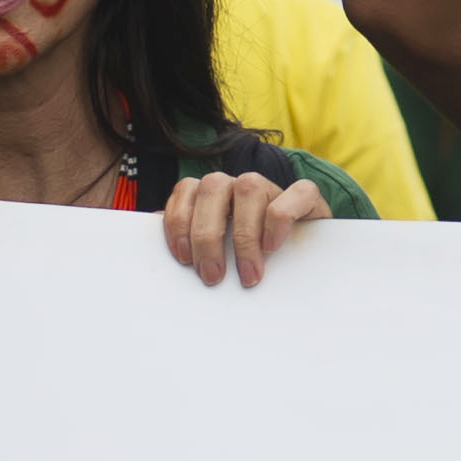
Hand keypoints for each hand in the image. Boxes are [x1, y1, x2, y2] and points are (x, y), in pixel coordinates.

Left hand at [164, 170, 332, 288]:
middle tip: (212, 275)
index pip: (187, 188)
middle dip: (206, 234)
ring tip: (248, 272)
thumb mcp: (216, 254)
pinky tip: (273, 246)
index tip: (183, 259)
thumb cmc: (251, 260)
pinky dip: (281, 218)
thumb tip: (152, 250)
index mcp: (215, 196)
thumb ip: (189, 245)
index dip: (179, 220)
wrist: (306, 261)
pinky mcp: (307, 198)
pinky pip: (297, 191)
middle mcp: (241, 187)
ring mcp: (274, 189)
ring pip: (249, 185)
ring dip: (243, 233)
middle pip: (213, 186)